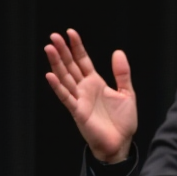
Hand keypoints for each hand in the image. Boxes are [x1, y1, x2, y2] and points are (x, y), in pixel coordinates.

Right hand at [44, 28, 136, 162]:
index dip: (77, 47)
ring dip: (56, 64)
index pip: (83, 61)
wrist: (121, 143)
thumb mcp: (127, 93)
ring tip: (49, 48)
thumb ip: (122, 73)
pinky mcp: (78, 112)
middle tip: (54, 36)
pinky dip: (58, 86)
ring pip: (65, 78)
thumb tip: (118, 52)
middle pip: (70, 66)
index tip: (70, 32)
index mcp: (96, 83)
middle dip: (62, 51)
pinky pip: (66, 97)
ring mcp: (79, 100)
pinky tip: (50, 75)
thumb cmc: (123, 121)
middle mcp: (85, 89)